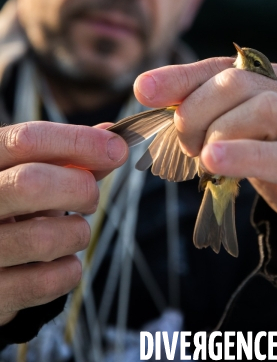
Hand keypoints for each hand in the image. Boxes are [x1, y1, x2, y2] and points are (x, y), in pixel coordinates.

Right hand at [0, 121, 127, 325]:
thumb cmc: (14, 207)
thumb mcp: (33, 174)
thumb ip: (71, 158)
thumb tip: (115, 142)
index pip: (26, 139)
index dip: (78, 141)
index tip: (117, 148)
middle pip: (31, 183)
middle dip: (79, 188)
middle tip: (91, 198)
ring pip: (44, 238)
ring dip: (77, 234)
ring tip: (73, 233)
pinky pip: (46, 282)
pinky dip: (68, 271)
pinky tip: (61, 262)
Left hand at [134, 57, 276, 271]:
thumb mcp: (250, 134)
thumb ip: (214, 115)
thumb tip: (154, 99)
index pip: (226, 66)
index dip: (182, 75)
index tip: (144, 90)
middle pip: (238, 82)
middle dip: (195, 110)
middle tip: (185, 143)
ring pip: (263, 109)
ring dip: (217, 132)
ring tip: (203, 158)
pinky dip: (243, 156)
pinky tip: (215, 163)